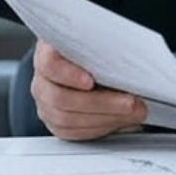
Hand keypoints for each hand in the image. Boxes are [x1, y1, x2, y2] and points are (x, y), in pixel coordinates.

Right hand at [30, 41, 146, 139]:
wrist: (82, 62)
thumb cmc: (91, 50)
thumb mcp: (97, 42)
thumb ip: (106, 49)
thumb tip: (132, 60)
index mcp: (48, 53)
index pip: (50, 64)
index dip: (69, 74)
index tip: (91, 81)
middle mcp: (43, 81)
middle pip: (61, 98)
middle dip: (101, 103)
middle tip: (130, 102)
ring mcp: (46, 104)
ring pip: (67, 119)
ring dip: (105, 118)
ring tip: (132, 113)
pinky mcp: (55, 122)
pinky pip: (73, 132)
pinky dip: (100, 128)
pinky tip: (119, 120)